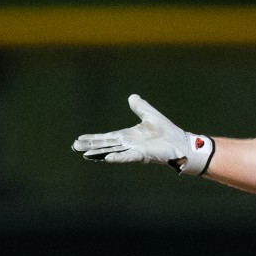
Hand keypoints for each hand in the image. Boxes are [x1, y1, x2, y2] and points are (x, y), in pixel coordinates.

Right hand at [71, 93, 214, 174]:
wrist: (181, 143)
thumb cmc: (167, 132)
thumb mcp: (150, 115)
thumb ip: (140, 107)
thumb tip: (131, 97)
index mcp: (128, 136)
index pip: (107, 137)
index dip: (93, 138)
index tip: (80, 139)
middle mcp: (128, 144)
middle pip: (105, 145)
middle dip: (90, 146)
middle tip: (74, 147)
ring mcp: (134, 151)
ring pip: (112, 151)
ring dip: (99, 153)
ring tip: (85, 155)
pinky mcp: (142, 155)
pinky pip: (127, 156)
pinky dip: (118, 157)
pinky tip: (107, 158)